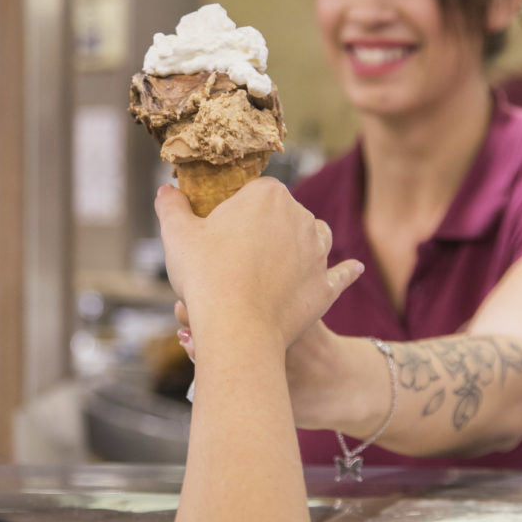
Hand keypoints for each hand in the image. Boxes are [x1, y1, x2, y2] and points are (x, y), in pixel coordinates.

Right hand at [155, 180, 363, 349]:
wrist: (237, 329)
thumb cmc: (206, 278)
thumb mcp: (177, 236)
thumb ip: (171, 207)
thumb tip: (166, 191)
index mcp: (267, 195)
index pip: (254, 191)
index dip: (235, 210)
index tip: (218, 231)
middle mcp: (301, 216)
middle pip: (283, 213)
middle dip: (265, 228)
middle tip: (235, 257)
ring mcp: (318, 252)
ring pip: (313, 237)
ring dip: (300, 245)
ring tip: (275, 264)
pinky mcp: (326, 286)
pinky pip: (340, 274)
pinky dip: (346, 271)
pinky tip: (355, 267)